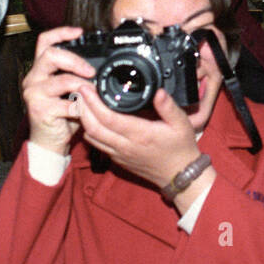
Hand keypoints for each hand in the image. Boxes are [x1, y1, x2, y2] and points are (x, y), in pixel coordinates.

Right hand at [23, 27, 94, 154]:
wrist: (49, 141)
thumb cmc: (62, 114)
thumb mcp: (69, 90)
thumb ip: (77, 75)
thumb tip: (100, 64)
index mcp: (40, 69)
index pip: (44, 41)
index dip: (61, 32)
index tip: (79, 32)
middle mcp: (33, 78)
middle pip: (51, 55)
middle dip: (75, 60)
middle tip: (91, 71)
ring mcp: (34, 94)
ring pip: (61, 80)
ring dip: (82, 85)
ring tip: (92, 92)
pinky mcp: (39, 110)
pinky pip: (66, 104)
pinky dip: (80, 107)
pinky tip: (85, 110)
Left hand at [73, 83, 202, 190]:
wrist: (179, 175)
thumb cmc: (181, 148)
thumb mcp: (182, 124)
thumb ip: (169, 107)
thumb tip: (158, 91)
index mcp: (140, 134)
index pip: (108, 117)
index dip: (93, 102)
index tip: (87, 88)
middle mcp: (125, 146)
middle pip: (92, 127)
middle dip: (83, 108)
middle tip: (81, 91)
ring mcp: (119, 154)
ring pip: (91, 137)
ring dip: (83, 119)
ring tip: (84, 102)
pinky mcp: (117, 159)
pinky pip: (97, 145)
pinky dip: (90, 130)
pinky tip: (92, 118)